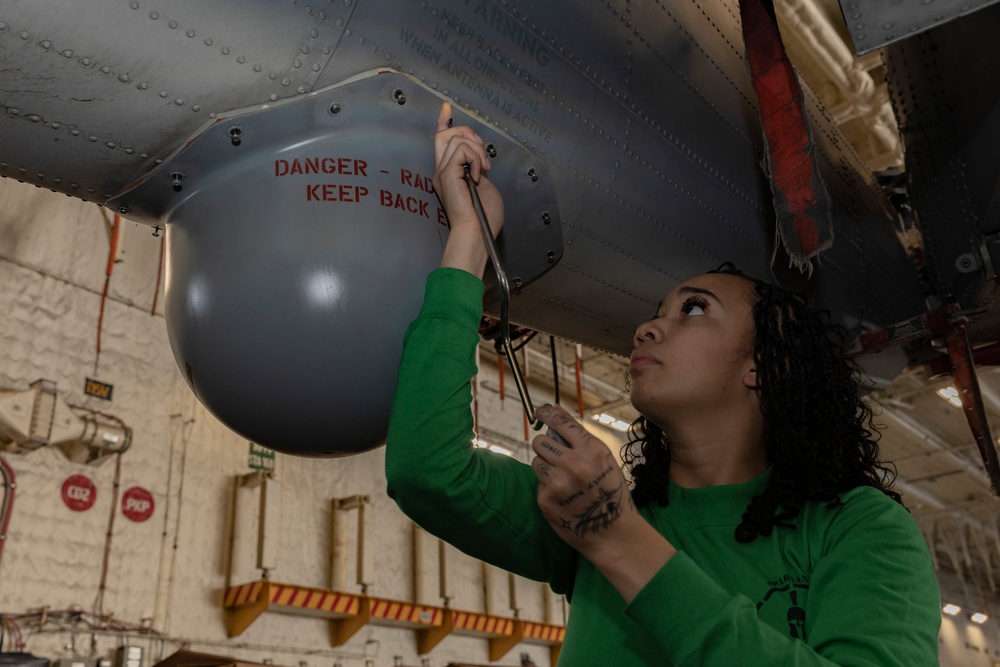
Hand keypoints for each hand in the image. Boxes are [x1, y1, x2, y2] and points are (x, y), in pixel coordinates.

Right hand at [432, 102, 504, 276]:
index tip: (446, 108)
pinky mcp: (447, 174)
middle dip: (468, 133)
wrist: (477, 233)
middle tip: (483, 154)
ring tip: (484, 171)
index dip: (443, 122)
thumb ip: (477, 169)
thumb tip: (477, 159)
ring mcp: (442, 172)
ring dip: (478, 151)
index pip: (442, 142)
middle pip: (447, 134)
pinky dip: (475, 158)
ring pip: (458, 139)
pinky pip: (462, 150)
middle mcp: (441, 172)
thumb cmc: (483, 218)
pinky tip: (479, 175)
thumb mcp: (484, 186)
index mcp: (449, 175)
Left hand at [531, 405, 639, 554]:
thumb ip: (580, 438)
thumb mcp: (604, 460)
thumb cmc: (611, 493)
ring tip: (563, 481)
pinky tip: (564, 499)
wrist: (614, 533)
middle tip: (555, 457)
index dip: (548, 414)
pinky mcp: (546, 500)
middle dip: (545, 447)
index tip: (540, 411)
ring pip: (536, 462)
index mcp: (592, 449)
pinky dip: (548, 489)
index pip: (562, 423)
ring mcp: (558, 482)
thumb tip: (554, 411)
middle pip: (540, 441)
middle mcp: (574, 463)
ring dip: (545, 468)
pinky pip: (539, 484)